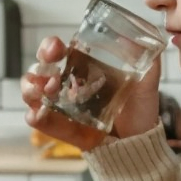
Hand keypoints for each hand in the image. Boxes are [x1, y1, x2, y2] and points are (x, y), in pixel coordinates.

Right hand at [21, 36, 161, 148]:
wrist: (141, 143)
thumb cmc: (140, 111)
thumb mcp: (146, 83)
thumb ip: (148, 60)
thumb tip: (138, 38)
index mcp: (81, 70)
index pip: (57, 52)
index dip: (49, 47)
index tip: (56, 48)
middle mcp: (67, 87)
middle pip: (39, 71)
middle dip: (38, 67)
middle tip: (51, 71)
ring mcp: (63, 109)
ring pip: (33, 94)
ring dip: (32, 89)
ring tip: (46, 91)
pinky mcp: (65, 130)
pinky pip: (44, 123)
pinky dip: (37, 117)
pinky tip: (37, 113)